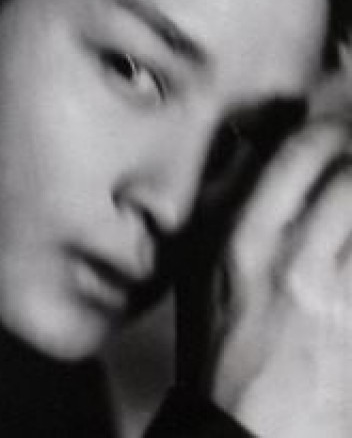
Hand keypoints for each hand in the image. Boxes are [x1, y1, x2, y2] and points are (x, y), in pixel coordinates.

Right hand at [177, 58, 351, 436]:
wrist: (248, 427)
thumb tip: (249, 153)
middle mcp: (293, 258)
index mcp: (245, 239)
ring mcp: (338, 294)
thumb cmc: (220, 345)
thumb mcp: (199, 269)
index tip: (336, 129)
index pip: (300, 155)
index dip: (329, 131)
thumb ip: (222, 207)